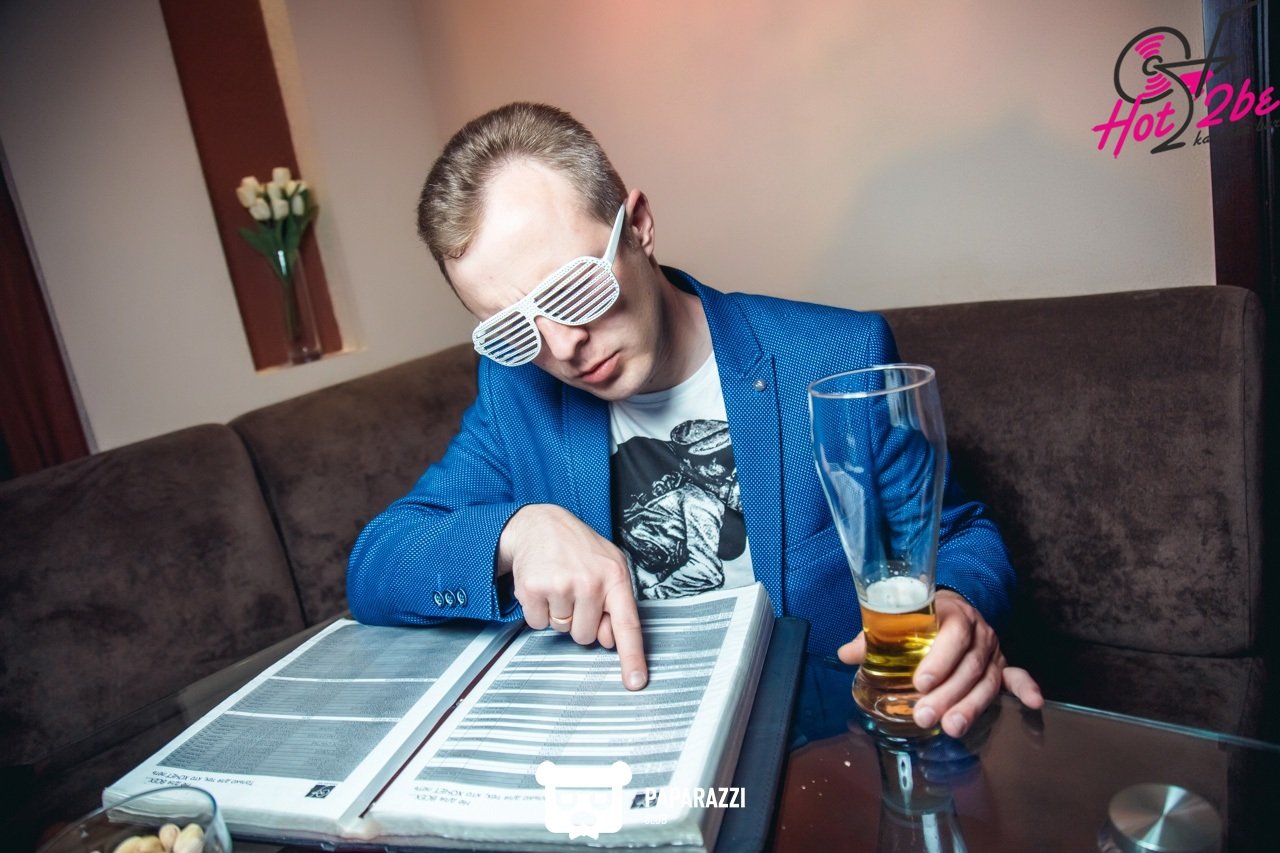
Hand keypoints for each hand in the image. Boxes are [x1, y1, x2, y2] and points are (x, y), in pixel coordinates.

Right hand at [498, 504, 647, 690]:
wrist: (540, 524)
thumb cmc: (578, 549)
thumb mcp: (607, 567)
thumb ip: (614, 604)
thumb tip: (610, 641)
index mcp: (615, 576)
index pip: (627, 624)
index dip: (633, 657)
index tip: (636, 682)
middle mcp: (590, 582)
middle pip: (585, 635)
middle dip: (578, 620)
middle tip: (573, 592)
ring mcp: (561, 585)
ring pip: (561, 630)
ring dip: (557, 613)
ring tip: (557, 585)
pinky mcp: (533, 589)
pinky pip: (537, 623)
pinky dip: (537, 610)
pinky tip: (541, 587)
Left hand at [837, 590, 1041, 736]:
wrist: (950, 605)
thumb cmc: (919, 616)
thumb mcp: (897, 619)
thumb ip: (873, 637)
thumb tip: (844, 654)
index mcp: (951, 612)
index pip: (953, 633)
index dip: (940, 658)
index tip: (920, 682)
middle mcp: (978, 631)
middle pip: (969, 665)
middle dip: (948, 694)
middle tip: (925, 715)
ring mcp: (992, 649)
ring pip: (987, 680)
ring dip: (970, 706)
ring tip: (951, 727)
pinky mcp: (1003, 665)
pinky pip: (1017, 676)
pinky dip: (1026, 688)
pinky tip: (1034, 703)